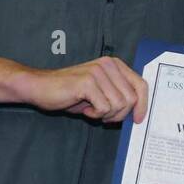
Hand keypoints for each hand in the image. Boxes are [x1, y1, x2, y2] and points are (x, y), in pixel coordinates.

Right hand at [19, 57, 149, 123]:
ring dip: (106, 115)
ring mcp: (98, 72)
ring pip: (119, 104)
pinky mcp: (87, 82)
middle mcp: (108, 64)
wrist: (40, 87)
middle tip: (103, 116)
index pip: (141, 84)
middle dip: (120, 114)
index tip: (138, 119)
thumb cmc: (70, 92)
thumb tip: (138, 112)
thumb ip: (118, 96)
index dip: (143, 105)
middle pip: (131, 98)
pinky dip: (95, 115)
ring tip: (92, 111)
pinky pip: (104, 108)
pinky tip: (85, 109)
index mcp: (114, 64)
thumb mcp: (100, 92)